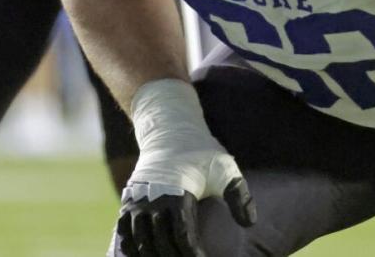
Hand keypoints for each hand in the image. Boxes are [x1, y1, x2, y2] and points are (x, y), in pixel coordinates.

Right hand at [117, 79, 256, 256]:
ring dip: (153, 256)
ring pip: (141, 242)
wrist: (169, 130)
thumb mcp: (225, 169)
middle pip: (161, 244)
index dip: (193, 255)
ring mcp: (138, 201)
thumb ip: (239, 196)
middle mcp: (154, 200)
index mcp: (179, 194)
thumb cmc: (201, 152)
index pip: (184, 237)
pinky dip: (131, 247)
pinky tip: (141, 256)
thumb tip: (250, 223)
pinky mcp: (129, 201)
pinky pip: (124, 231)